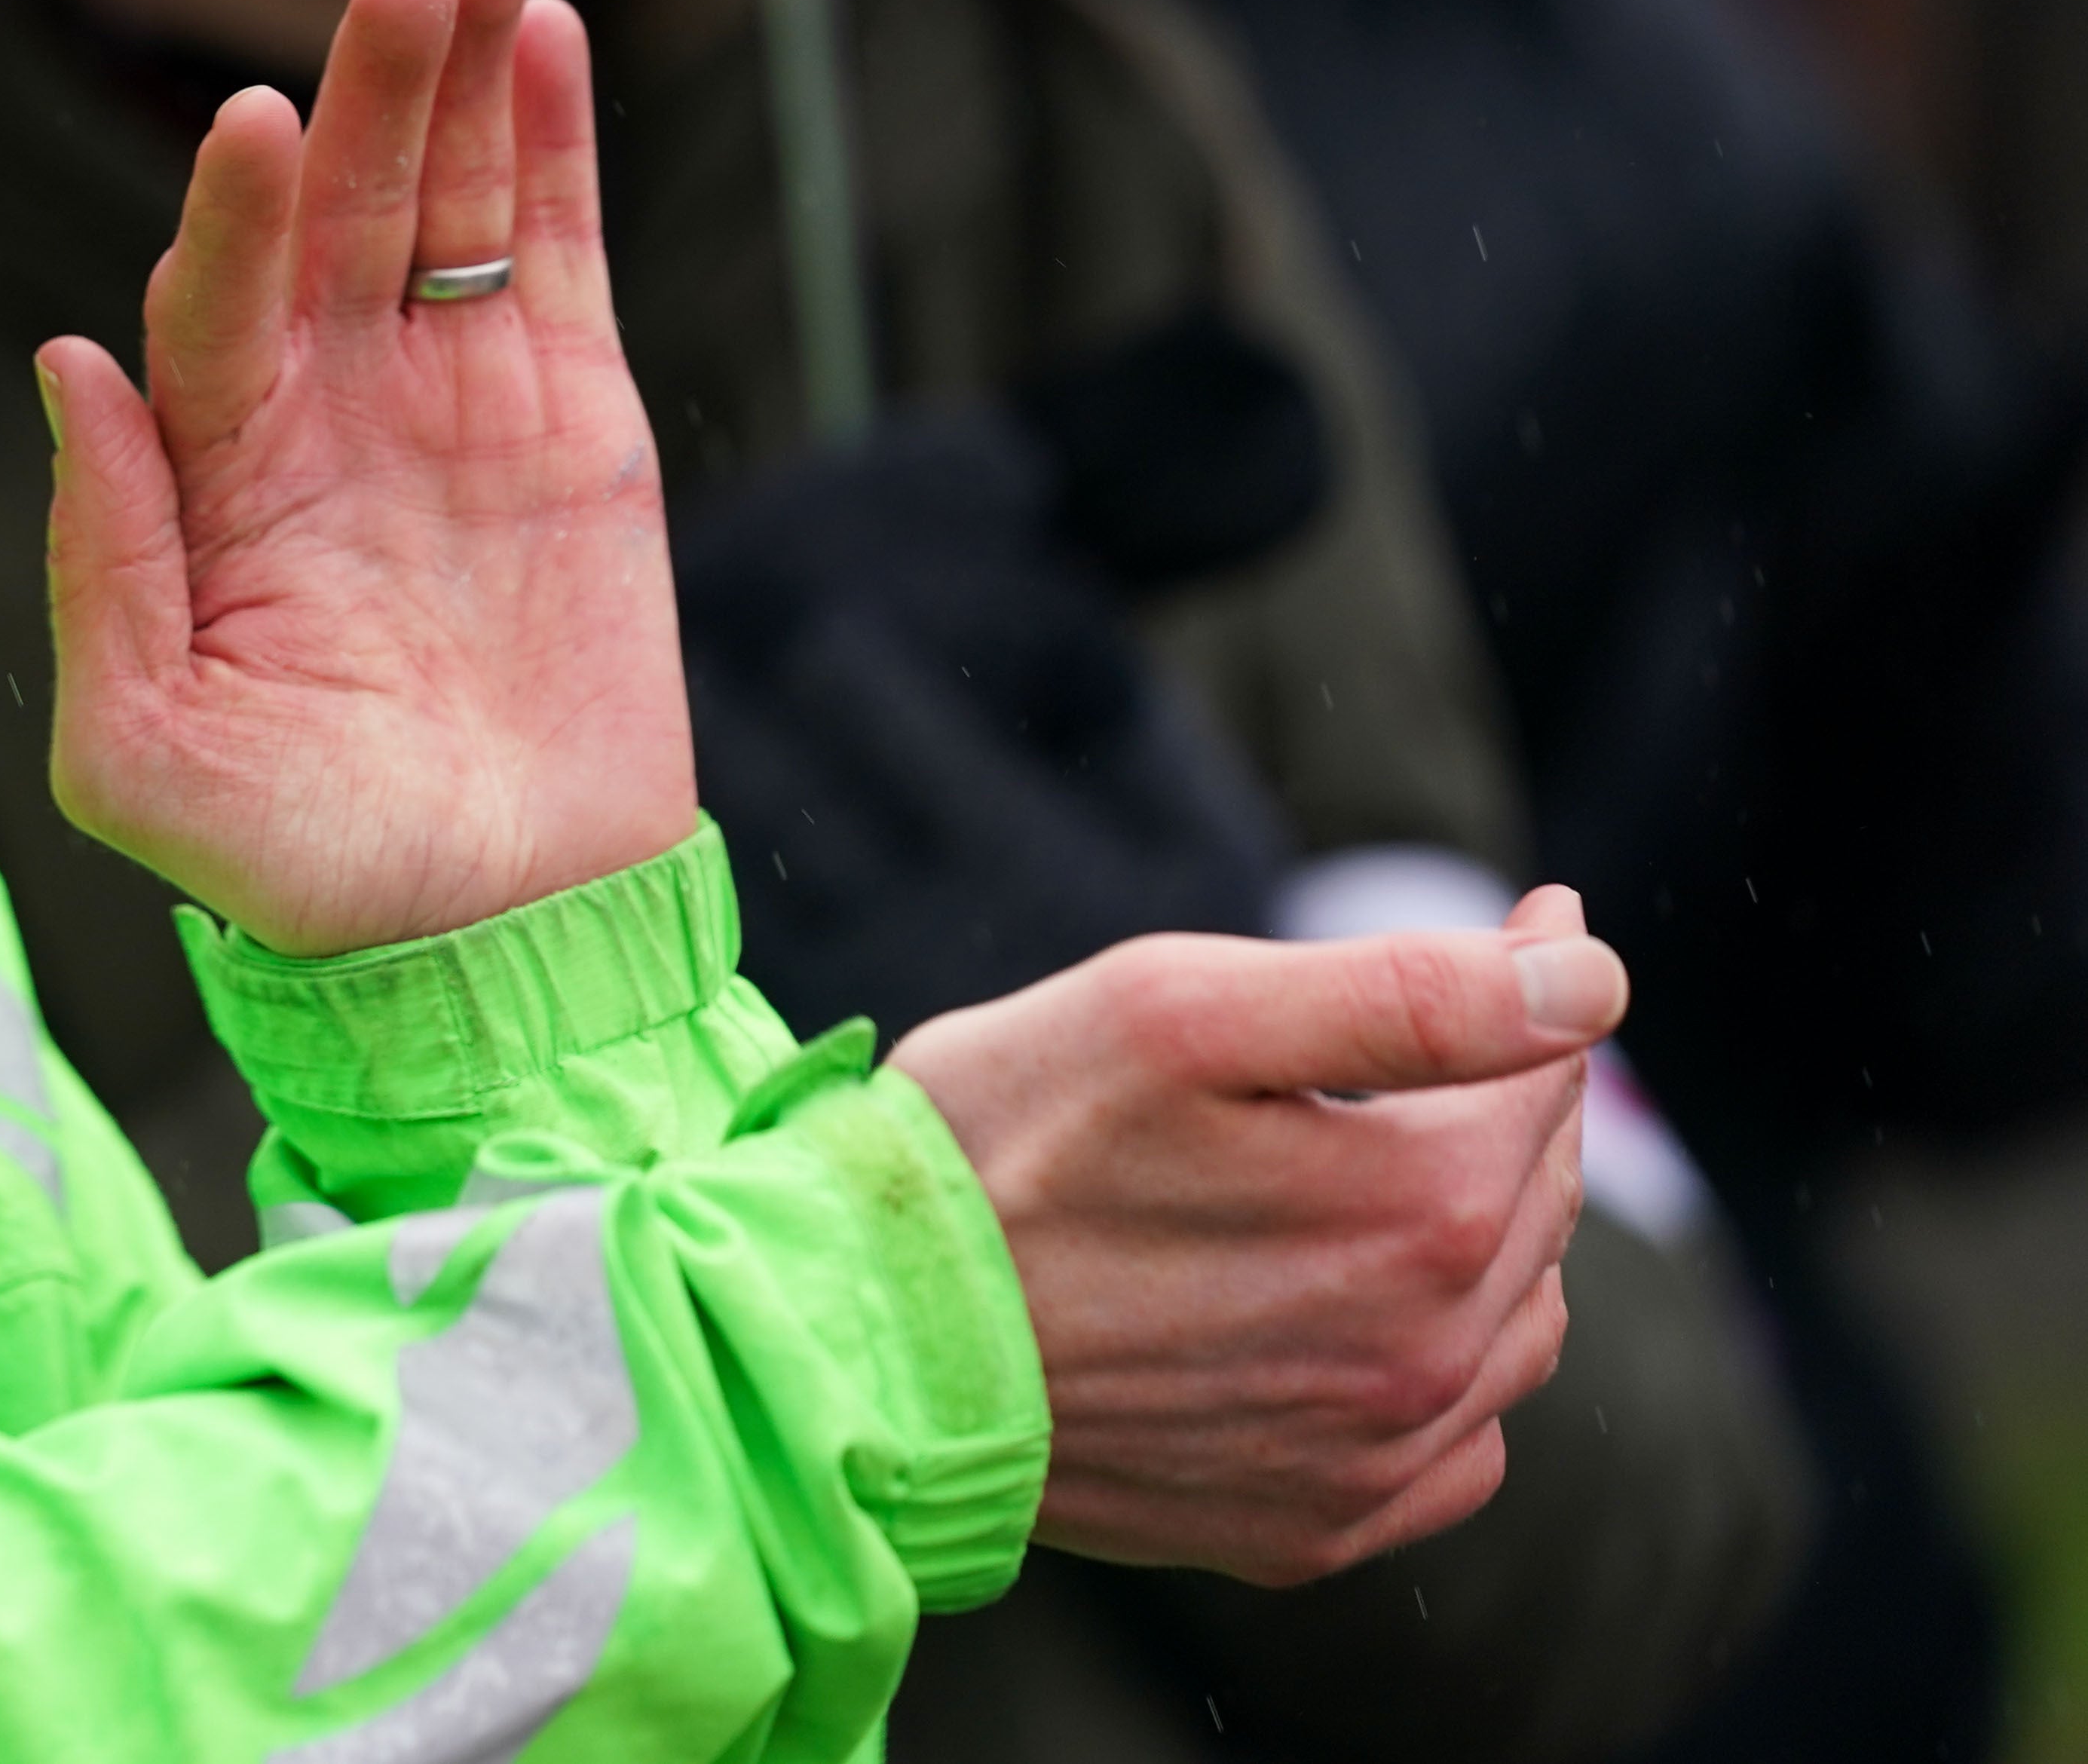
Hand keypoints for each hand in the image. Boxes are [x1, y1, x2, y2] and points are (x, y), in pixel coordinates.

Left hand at [41, 0, 697, 957]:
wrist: (494, 937)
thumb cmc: (301, 871)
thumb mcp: (148, 753)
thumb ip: (104, 566)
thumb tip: (67, 365)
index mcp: (215, 472)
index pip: (218, 300)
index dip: (241, 213)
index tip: (260, 125)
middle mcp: (324, 407)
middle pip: (337, 210)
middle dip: (366, 90)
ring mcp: (450, 400)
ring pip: (446, 200)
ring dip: (458, 78)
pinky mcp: (572, 418)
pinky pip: (554, 253)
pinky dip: (552, 142)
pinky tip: (545, 33)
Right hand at [888, 884, 1623, 1584]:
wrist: (855, 1334)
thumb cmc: (999, 1143)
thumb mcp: (1180, 1008)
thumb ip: (1407, 991)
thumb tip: (1588, 979)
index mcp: (1422, 1208)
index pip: (1550, 1066)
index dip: (1538, 969)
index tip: (1534, 916)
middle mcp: (1428, 1354)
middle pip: (1538, 1192)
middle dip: (1503, 1097)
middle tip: (1428, 1038)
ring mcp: (1372, 1457)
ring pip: (1516, 1321)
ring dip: (1485, 1235)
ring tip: (1387, 1166)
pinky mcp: (1314, 1528)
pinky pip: (1455, 1446)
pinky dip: (1439, 1369)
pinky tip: (1356, 1313)